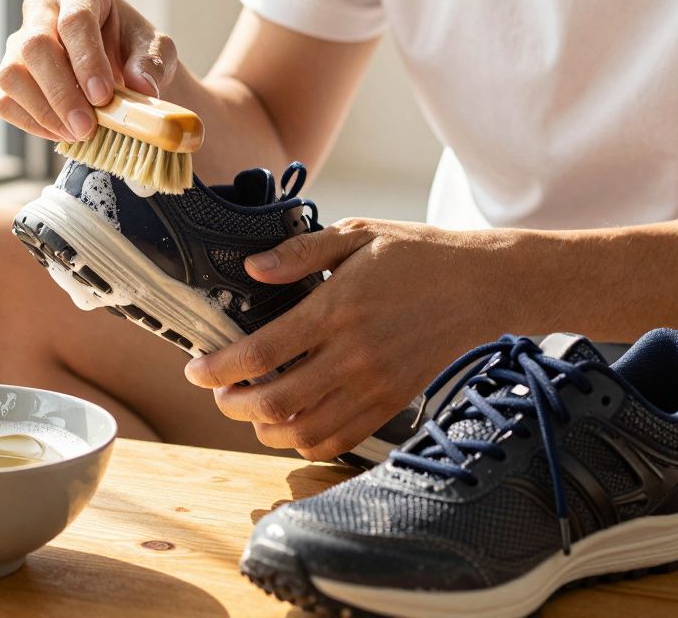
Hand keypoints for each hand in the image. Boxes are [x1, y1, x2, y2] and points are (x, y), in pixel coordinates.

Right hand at [0, 0, 177, 141]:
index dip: (87, 60)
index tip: (103, 96)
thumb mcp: (156, 50)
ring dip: (44, 111)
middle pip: (35, 46)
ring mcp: (18, 43)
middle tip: (87, 127)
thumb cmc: (134, 51)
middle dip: (62, 92)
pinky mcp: (9, 77)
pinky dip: (33, 123)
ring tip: (78, 134)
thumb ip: (151, 62)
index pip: (75, 20)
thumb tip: (142, 86)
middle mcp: (41, 9)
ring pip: (12, 75)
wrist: (119, 68)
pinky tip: (63, 133)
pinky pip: (5, 101)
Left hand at [183, 218, 516, 460]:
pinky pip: (339, 441)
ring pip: (303, 431)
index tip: (195, 369)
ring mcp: (374, 386)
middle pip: (274, 402)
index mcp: (336, 310)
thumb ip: (299, 252)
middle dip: (231, 404)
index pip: (261, 353)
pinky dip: (305, 443)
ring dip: (263, 428)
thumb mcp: (356, 234)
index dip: (218, 368)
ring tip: (249, 408)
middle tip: (217, 391)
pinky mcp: (391, 404)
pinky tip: (289, 424)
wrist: (482, 286)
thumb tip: (252, 268)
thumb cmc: (416, 254)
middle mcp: (352, 356)